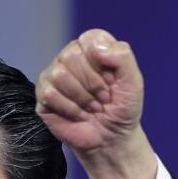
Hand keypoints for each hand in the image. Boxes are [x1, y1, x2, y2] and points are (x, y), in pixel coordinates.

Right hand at [36, 29, 156, 178]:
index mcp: (92, 48)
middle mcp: (70, 57)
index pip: (89, 39)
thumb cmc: (122, 109)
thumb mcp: (133, 82)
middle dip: (92, 83)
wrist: (111, 140)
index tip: (112, 80)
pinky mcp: (43, 95)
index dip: (102, 62)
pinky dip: (70, 109)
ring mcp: (54, 75)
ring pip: (59, 75)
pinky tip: (79, 115)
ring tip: (92, 107)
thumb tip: (97, 48)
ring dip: (82, 98)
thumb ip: (122, 57)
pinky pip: (49, 94)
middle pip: (71, 55)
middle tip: (103, 98)